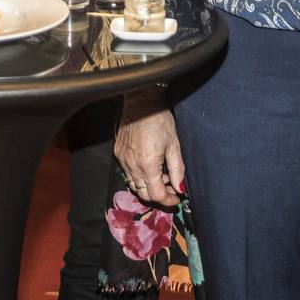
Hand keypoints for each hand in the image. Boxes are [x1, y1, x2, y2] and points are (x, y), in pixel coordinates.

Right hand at [114, 89, 184, 208]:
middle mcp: (132, 165)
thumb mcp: (174, 145)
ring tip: (161, 175)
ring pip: (134, 184)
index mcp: (147, 164)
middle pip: (143, 193)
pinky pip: (127, 172)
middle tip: (171, 187)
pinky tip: (149, 166)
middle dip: (158, 195)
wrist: (141, 100)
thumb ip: (177, 170)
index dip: (168, 200)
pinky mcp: (118, 152)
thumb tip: (181, 189)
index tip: (176, 198)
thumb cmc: (160, 119)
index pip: (156, 194)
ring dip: (148, 186)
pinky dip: (139, 175)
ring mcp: (122, 159)